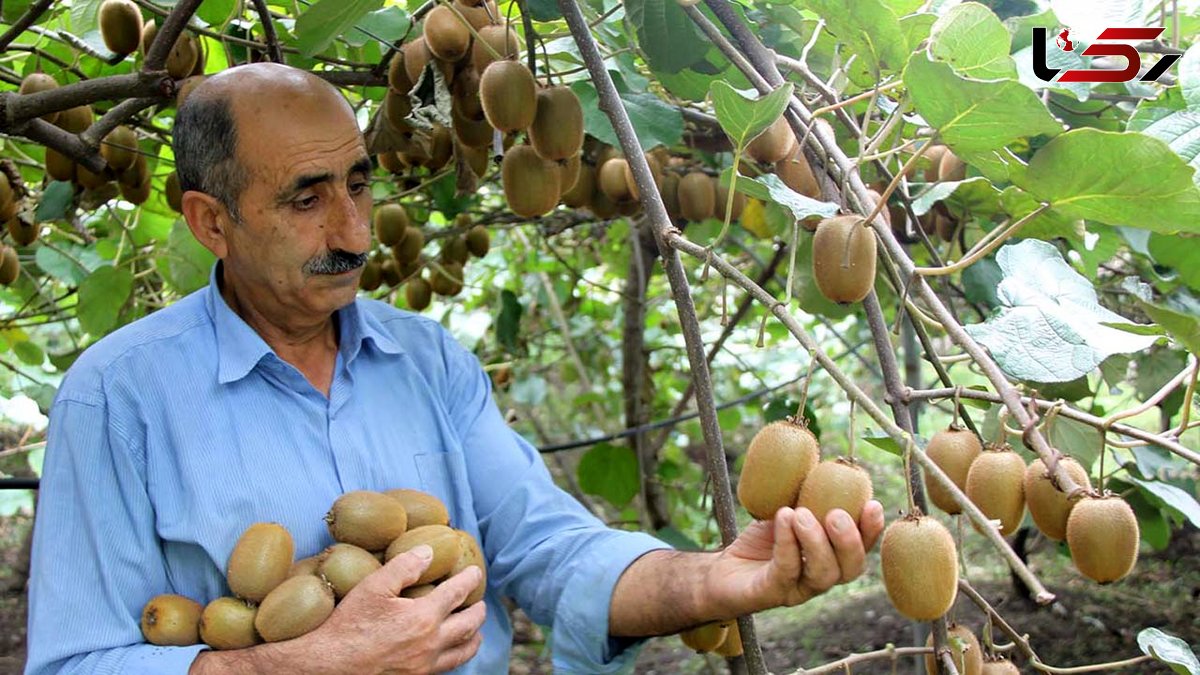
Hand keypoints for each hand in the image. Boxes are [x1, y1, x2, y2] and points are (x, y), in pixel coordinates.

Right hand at [304, 545, 485, 673]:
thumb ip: (404, 567)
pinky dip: (457, 655)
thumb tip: (429, 553)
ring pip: (463, 651)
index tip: (475, 573)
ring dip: (474, 637)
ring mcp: (425, 665)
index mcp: (424, 616)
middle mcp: (431, 643)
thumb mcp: (373, 587)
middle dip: (478, 610)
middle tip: (480, 601)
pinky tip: (451, 651)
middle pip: (469, 624)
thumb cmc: (349, 624)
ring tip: (476, 629)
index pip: (457, 593)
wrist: (331, 665)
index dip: (469, 580)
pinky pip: (447, 667)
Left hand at [704, 503, 884, 614]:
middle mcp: (821, 577)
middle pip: (850, 569)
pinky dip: (786, 542)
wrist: (724, 569)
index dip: (871, 530)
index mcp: (832, 557)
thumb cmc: (762, 539)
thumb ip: (807, 497)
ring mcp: (798, 589)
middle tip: (836, 514)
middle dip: (849, 541)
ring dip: (816, 541)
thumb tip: (820, 461)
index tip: (872, 504)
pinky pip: (786, 569)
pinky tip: (783, 518)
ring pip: (823, 574)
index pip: (861, 549)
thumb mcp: (787, 511)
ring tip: (801, 513)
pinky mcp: (772, 592)